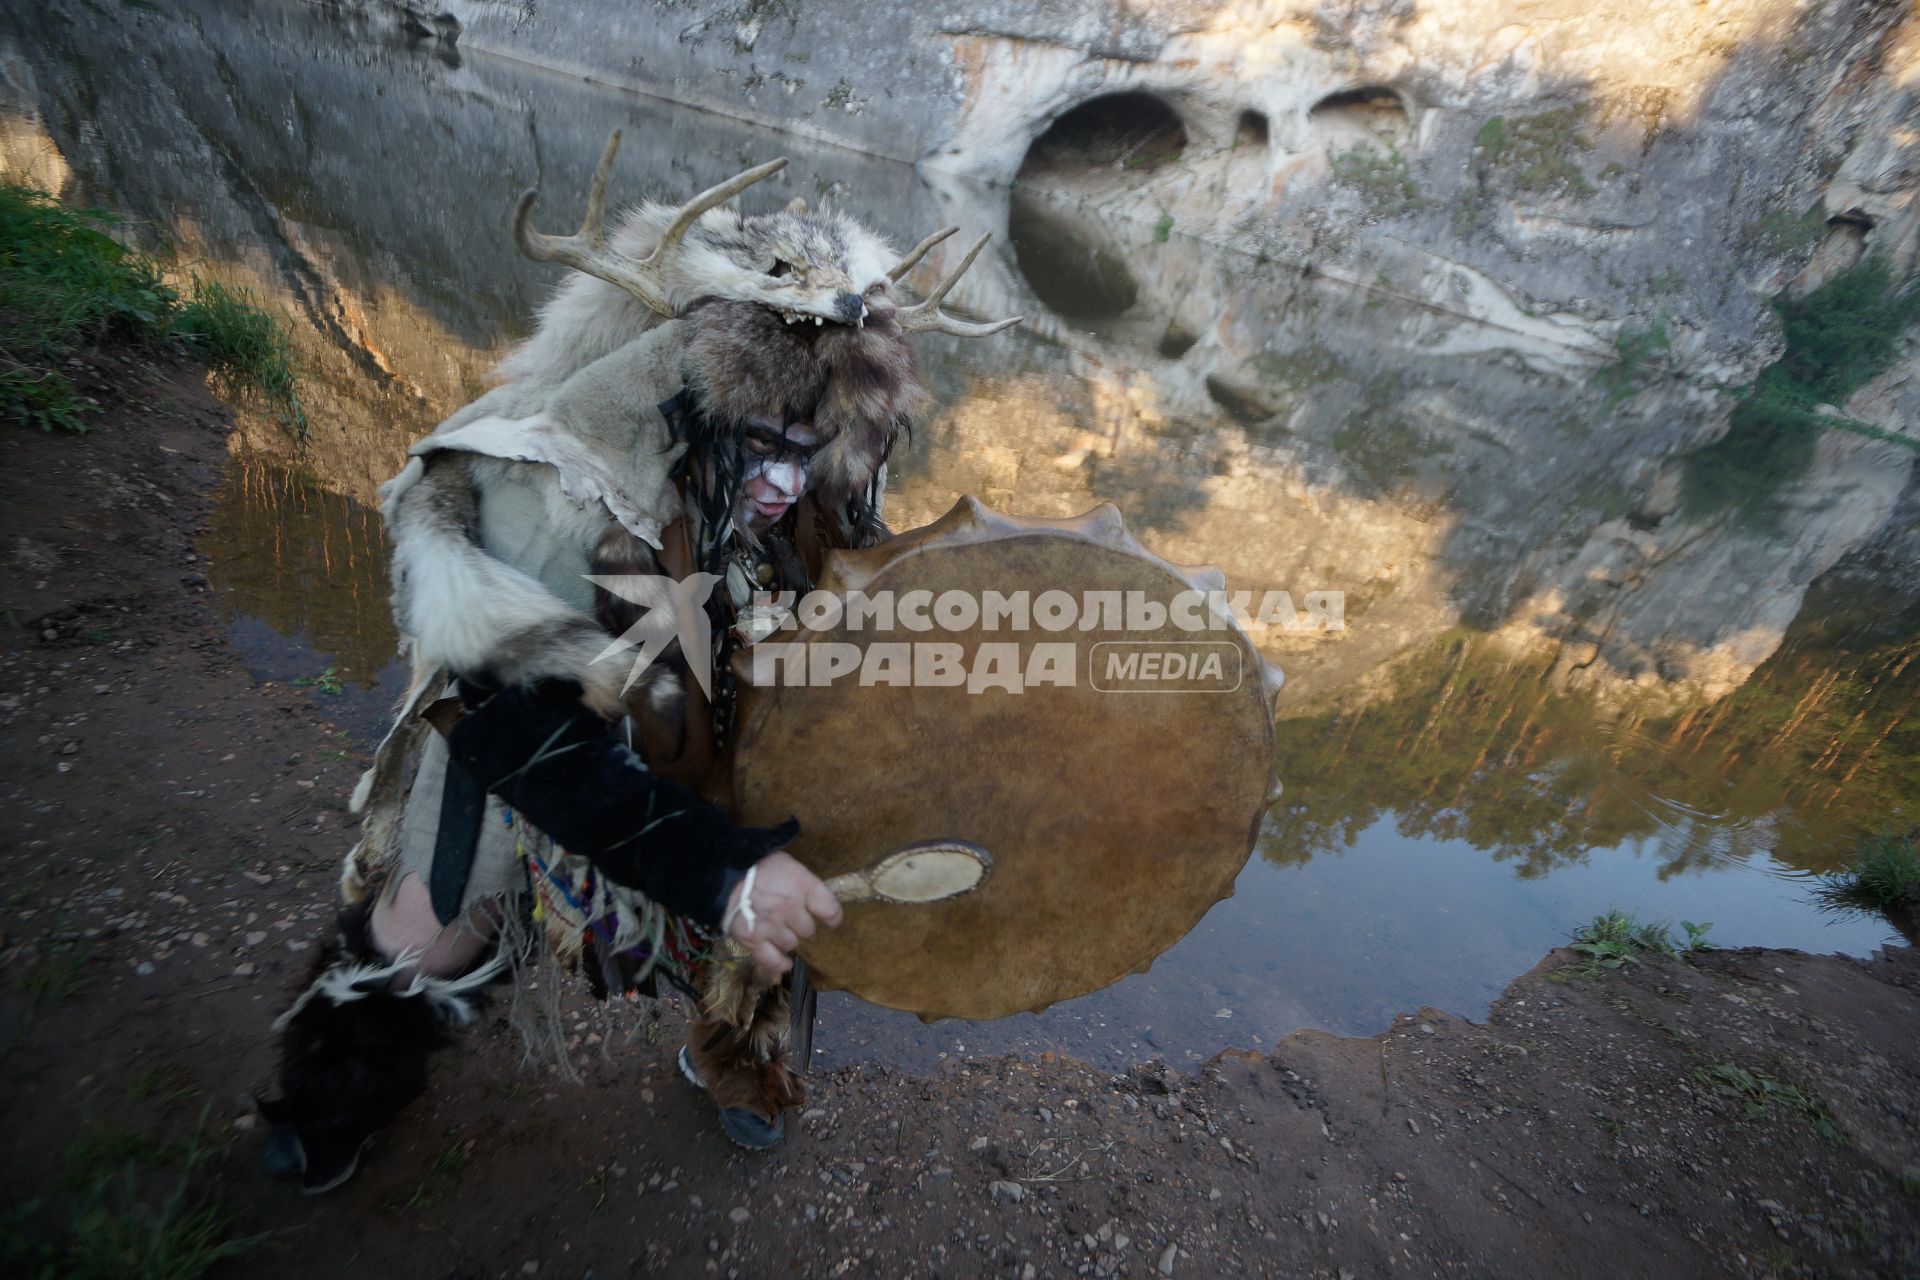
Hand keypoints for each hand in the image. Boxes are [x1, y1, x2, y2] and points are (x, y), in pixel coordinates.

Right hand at [725, 851, 843, 977]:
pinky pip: (773, 961)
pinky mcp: (753, 939)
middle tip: (789, 917)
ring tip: (776, 928)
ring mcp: (771, 924)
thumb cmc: (759, 866)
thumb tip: (821, 903)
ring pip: (791, 944)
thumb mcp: (789, 864)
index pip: (830, 910)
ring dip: (786, 939)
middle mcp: (789, 906)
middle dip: (801, 925)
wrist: (723, 873)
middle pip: (808, 930)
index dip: (832, 918)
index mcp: (801, 884)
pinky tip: (784, 961)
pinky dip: (780, 963)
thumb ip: (806, 883)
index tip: (829, 921)